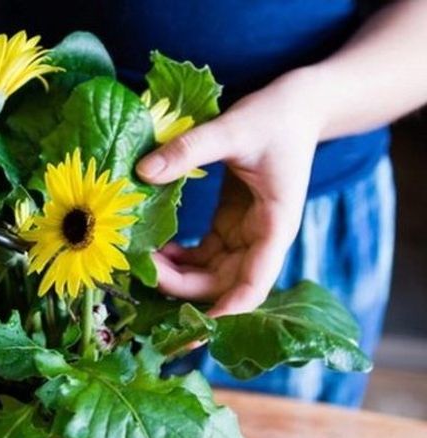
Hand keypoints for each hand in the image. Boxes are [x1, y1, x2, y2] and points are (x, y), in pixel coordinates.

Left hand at [136, 69, 322, 315]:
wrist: (299, 104)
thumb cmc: (276, 117)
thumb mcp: (233, 129)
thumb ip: (190, 149)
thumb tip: (143, 172)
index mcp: (275, 227)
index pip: (254, 285)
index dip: (226, 312)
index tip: (193, 328)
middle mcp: (262, 239)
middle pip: (224, 285)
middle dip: (184, 289)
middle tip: (143, 274)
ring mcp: (246, 234)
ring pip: (211, 274)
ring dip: (178, 276)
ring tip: (141, 262)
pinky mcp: (231, 223)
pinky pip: (203, 255)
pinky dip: (179, 259)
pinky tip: (154, 249)